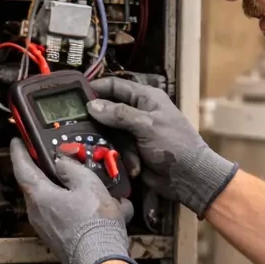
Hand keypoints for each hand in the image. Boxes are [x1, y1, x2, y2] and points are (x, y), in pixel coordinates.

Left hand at [9, 138, 141, 263]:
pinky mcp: (57, 237)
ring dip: (70, 190)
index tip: (18, 140)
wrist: (101, 261)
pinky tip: (98, 205)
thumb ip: (71, 167)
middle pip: (38, 182)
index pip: (21, 166)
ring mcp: (46, 227)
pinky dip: (77, 206)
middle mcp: (37, 212)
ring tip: (92, 184)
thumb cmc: (94, 225)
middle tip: (61, 157)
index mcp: (39, 196)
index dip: (19, 150)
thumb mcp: (88, 184)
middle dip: (51, 170)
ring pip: (54, 199)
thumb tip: (61, 161)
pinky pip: (64, 214)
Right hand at [88, 77, 237, 216]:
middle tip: (84, 128)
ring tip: (126, 156)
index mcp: (145, 98)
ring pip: (110, 134)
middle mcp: (138, 113)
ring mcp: (134, 133)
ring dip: (117, 147)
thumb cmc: (174, 145)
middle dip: (101, 124)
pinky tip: (134, 167)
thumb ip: (119, 114)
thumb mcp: (146, 125)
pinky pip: (116, 150)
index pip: (115, 86)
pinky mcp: (132, 151)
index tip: (75, 95)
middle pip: (108, 111)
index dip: (96, 89)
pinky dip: (124, 159)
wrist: (189, 177)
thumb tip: (91, 105)